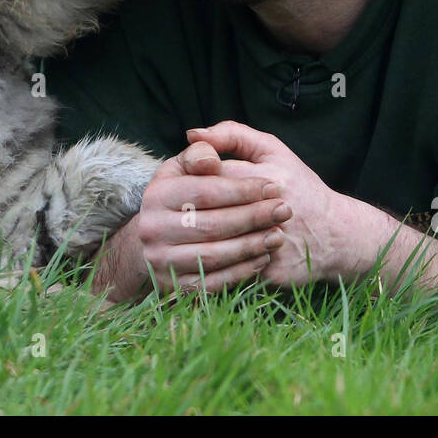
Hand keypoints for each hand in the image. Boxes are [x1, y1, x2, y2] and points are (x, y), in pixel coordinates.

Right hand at [90, 139, 291, 301]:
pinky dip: (240, 272)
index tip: (274, 187)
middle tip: (284, 211)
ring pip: (213, 255)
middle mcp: (152, 228)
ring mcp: (162, 261)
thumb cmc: (184, 194)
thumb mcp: (186, 166)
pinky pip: (212, 283)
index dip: (242, 189)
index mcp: (157, 193)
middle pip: (211, 224)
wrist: (158, 240)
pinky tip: (262, 258)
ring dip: (250, 246)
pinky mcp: (174, 287)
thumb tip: (207, 150)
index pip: (205, 190)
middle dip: (253, 217)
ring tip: (278, 235)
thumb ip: (201, 151)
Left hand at [186, 121, 360, 287]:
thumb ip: (232, 134)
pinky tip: (207, 256)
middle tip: (185, 210)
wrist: (336, 235)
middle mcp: (272, 212)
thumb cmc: (298, 186)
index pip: (211, 175)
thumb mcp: (272, 150)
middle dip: (192, 211)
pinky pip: (228, 271)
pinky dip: (214, 264)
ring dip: (198, 240)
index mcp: (269, 178)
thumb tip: (192, 135)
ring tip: (190, 233)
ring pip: (214, 245)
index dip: (194, 178)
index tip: (193, 182)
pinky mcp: (271, 274)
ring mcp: (272, 245)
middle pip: (209, 211)